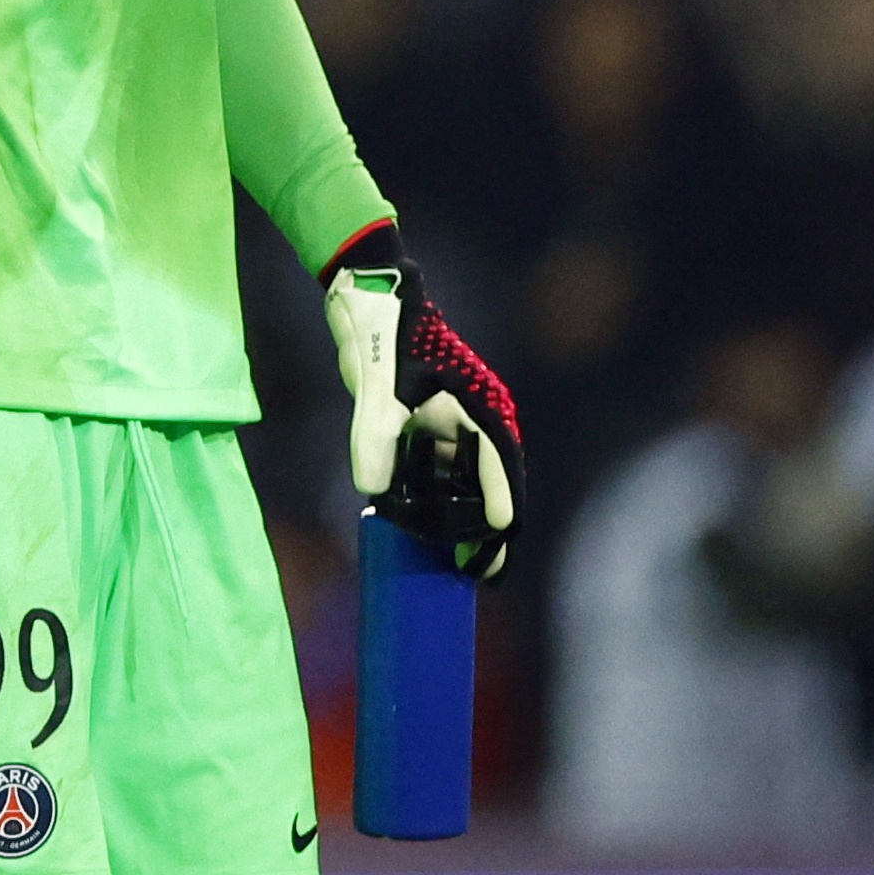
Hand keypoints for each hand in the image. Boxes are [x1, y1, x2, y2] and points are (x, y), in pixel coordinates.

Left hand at [320, 220, 523, 577]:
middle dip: (490, 528)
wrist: (371, 302)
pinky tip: (428, 526)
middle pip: (493, 483)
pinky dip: (441, 496)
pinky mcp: (432, 422)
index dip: (503, 507)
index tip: (500, 543)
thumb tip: (372, 491)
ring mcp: (457, 421)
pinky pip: (444, 468)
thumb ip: (374, 441)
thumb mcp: (375, 392)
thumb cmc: (383, 340)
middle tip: (483, 572)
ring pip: (468, 479)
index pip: (501, 469)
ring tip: (458, 561)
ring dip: (465, 516)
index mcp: (480, 409)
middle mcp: (478, 417)